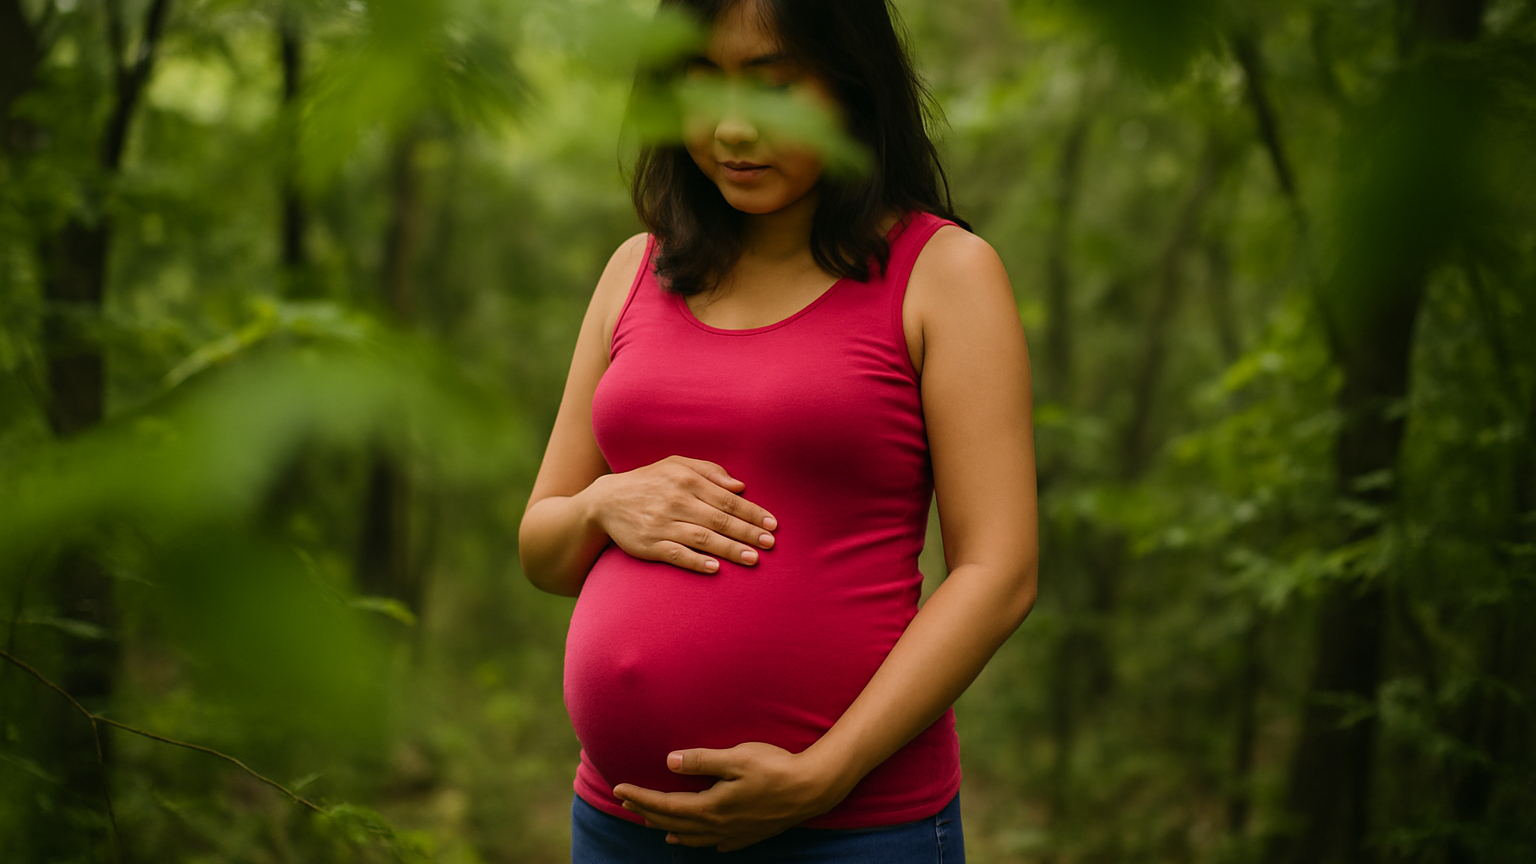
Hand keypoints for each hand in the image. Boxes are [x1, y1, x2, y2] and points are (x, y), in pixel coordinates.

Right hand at [587, 456, 776, 573]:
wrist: (606, 501)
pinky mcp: (649, 546)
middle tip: (770, 544)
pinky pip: (676, 555)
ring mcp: (662, 525)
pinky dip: (696, 562)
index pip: (727, 499)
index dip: (752, 512)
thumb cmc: (650, 481)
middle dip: (747, 532)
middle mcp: (676, 501)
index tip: (772, 524)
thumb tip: (740, 486)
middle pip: (719, 520)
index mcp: (686, 480)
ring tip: (752, 559)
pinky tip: (715, 568)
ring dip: (729, 549)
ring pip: (702, 539)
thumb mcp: (675, 465)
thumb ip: (709, 471)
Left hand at [612, 743, 846, 850]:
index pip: (665, 804)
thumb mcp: (737, 757)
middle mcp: (719, 826)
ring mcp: (735, 834)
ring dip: (671, 829)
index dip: (640, 797)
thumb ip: (701, 761)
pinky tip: (702, 840)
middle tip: (627, 804)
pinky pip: (718, 843)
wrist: (812, 789)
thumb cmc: (776, 767)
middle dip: (648, 812)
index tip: (619, 790)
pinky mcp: (750, 835)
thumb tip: (669, 762)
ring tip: (658, 826)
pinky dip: (701, 841)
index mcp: (711, 806)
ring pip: (694, 837)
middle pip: (675, 822)